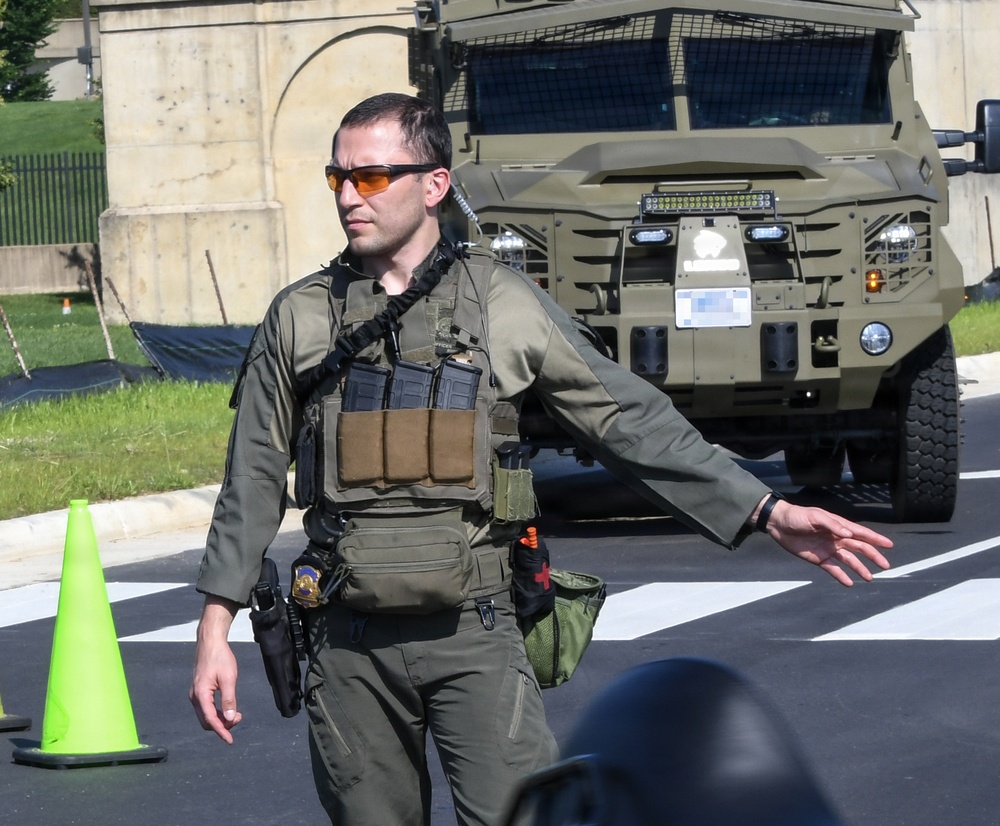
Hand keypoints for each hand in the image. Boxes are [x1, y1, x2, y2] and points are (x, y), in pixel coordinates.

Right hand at [189, 596, 242, 742]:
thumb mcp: (228, 678)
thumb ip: (229, 700)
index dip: (221, 731)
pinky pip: (206, 708)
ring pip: (206, 715)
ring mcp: (195, 694)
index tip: (230, 740)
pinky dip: (216, 712)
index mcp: (200, 695)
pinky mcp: (199, 690)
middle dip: (222, 725)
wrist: (210, 642)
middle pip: (206, 721)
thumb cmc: (220, 658)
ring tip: (236, 714)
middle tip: (239, 718)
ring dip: (220, 719)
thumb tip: (230, 718)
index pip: (210, 720)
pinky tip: (227, 708)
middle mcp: (194, 697)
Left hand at [765, 500, 892, 585]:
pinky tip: (849, 583)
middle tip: (885, 565)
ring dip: (859, 568)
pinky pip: (833, 569)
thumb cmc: (797, 516)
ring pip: (848, 560)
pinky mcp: (818, 558)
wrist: (778, 523)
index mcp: (838, 526)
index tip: (889, 545)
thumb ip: (832, 525)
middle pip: (859, 548)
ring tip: (869, 578)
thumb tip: (849, 534)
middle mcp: (836, 538)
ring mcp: (828, 549)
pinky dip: (841, 576)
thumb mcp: (815, 516)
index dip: (875, 539)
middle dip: (873, 556)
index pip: (861, 533)